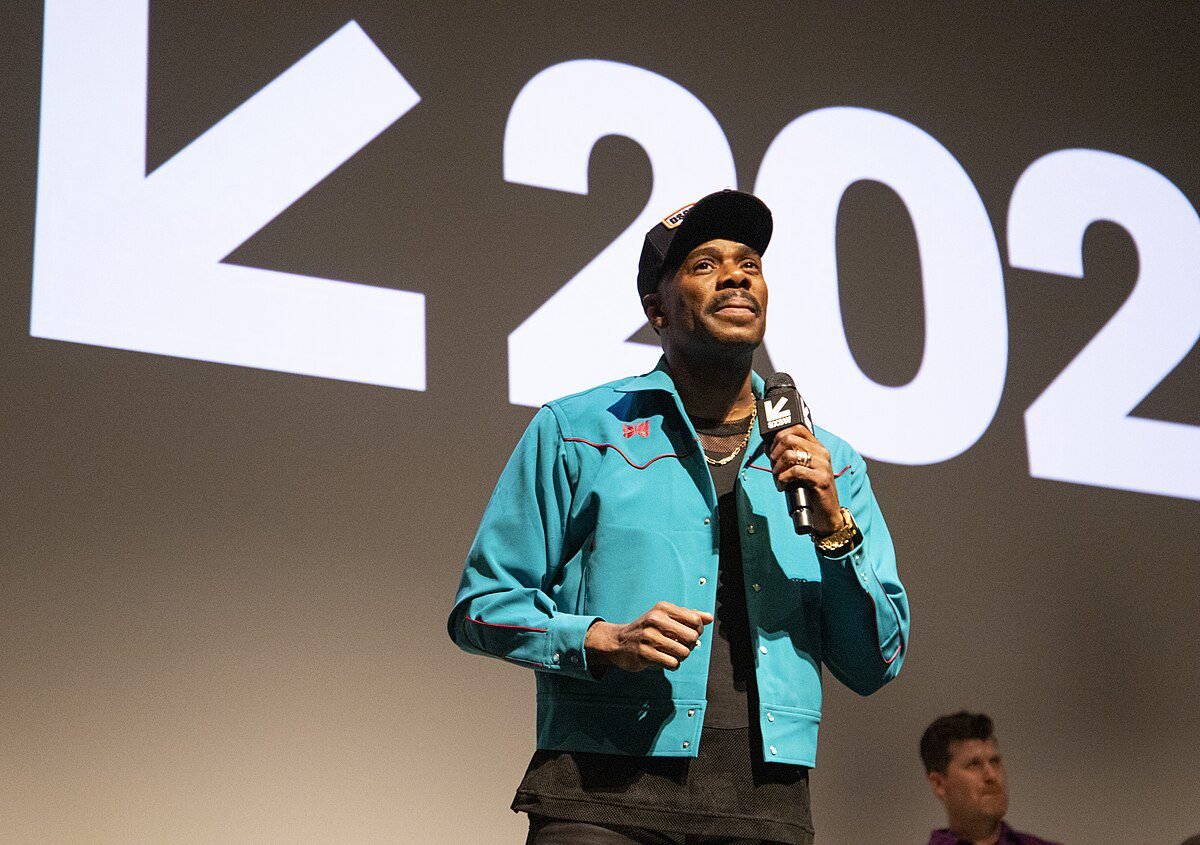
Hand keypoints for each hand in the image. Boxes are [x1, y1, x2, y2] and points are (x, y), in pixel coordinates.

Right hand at [585, 602, 712, 671]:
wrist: (618, 642)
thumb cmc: (647, 629)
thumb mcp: (665, 617)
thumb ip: (688, 616)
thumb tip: (709, 618)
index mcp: (662, 608)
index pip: (695, 619)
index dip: (698, 630)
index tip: (690, 633)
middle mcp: (655, 619)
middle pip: (692, 637)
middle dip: (690, 645)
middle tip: (681, 645)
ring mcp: (649, 637)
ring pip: (684, 652)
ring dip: (681, 656)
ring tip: (672, 653)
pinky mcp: (645, 654)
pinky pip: (672, 663)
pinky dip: (673, 664)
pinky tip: (665, 660)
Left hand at [766, 424, 843, 535]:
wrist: (827, 513)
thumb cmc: (811, 491)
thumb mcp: (800, 470)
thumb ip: (788, 457)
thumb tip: (768, 447)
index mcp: (818, 448)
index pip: (798, 428)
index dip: (780, 436)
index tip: (772, 449)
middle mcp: (822, 453)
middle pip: (789, 439)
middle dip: (775, 452)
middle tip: (773, 465)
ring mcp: (823, 466)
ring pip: (790, 455)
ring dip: (777, 468)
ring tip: (777, 477)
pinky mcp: (821, 479)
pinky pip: (794, 471)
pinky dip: (782, 479)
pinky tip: (782, 486)